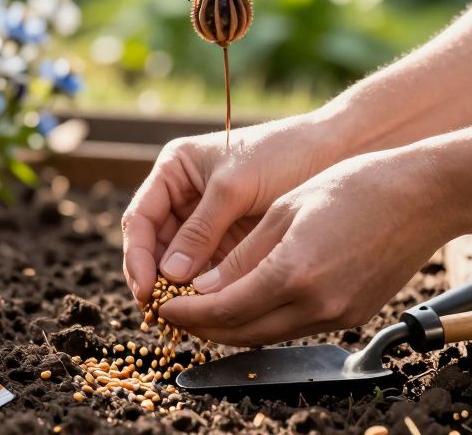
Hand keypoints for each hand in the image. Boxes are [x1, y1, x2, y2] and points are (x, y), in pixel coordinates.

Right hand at [120, 111, 348, 309]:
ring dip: (178, 290)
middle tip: (159, 313)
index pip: (141, 219)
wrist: (334, 152)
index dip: (137, 256)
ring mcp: (207, 221)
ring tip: (182, 319)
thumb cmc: (281, 154)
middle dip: (155, 279)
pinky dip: (205, 291)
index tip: (146, 289)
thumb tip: (171, 275)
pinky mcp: (230, 241)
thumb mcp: (235, 188)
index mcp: (174, 171)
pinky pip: (209, 271)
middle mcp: (184, 197)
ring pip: (179, 263)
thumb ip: (201, 230)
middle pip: (154, 245)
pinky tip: (207, 311)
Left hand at [157, 149, 458, 345]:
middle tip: (175, 314)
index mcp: (292, 272)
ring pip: (270, 335)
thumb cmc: (355, 186)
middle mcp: (316, 303)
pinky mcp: (354, 316)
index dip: (186, 313)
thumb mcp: (285, 210)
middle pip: (243, 333)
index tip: (162, 306)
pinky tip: (249, 304)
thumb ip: (241, 256)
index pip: (223, 310)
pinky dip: (266, 321)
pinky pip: (297, 328)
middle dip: (203, 328)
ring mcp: (339, 314)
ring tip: (204, 311)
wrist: (424, 195)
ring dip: (233, 328)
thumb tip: (202, 288)